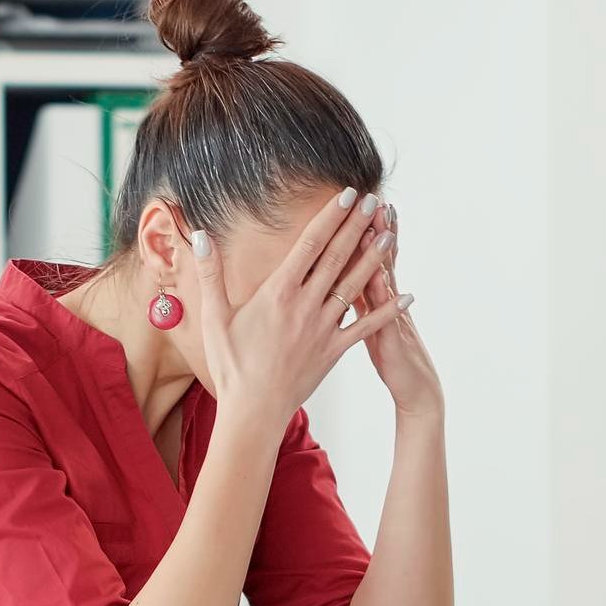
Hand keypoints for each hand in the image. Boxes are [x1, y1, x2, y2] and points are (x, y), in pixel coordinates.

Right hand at [191, 188, 409, 430]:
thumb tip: (199, 236)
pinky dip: (387, 311)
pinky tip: (406, 296)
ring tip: (391, 234)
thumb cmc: (231, 365)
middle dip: (358, 226)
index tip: (348, 194)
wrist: (253, 411)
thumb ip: (211, 273)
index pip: (311, 244)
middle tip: (376, 201)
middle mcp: (306, 305)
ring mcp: (324, 328)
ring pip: (355, 286)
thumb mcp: (214, 317)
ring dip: (375, 258)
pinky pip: (366, 327)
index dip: (331, 216)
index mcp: (279, 292)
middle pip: (339, 257)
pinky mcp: (335, 350)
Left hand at [351, 201, 442, 418]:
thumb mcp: (373, 323)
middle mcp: (385, 300)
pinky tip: (381, 276)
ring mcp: (391, 317)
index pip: (366, 256)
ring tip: (380, 224)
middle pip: (378, 259)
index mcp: (375, 296)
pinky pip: (386, 314)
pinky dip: (386, 295)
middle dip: (375, 229)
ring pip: (385, 279)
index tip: (357, 202)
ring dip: (383, 253)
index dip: (363, 231)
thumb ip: (360, 297)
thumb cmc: (391, 355)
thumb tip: (339, 275)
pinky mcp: (391, 340)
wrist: (417, 388)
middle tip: (372, 198)